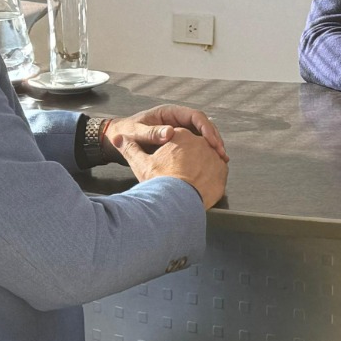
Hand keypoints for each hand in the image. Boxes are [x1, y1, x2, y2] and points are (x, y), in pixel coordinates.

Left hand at [106, 104, 226, 161]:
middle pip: (203, 125)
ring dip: (212, 145)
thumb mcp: (136, 132)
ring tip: (221, 158)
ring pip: (202, 135)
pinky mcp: (180, 141)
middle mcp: (178, 120)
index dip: (206, 128)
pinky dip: (205, 151)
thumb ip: (151, 132)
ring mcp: (180, 130)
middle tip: (221, 152)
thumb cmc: (126, 132)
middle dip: (214, 138)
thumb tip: (170, 133)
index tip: (212, 141)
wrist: (118, 139)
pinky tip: (212, 162)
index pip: (195, 116)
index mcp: (170, 113)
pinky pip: (197, 144)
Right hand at [112, 127, 227, 208]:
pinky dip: (209, 177)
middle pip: (192, 147)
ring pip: (205, 158)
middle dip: (186, 158)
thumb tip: (117, 138)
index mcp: (180, 135)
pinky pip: (217, 171)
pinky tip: (199, 185)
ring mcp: (214, 156)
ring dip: (199, 166)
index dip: (170, 151)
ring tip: (187, 181)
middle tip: (176, 174)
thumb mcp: (141, 164)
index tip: (166, 163)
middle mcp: (200, 142)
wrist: (179, 204)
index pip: (176, 137)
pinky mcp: (223, 171)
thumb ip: (130, 148)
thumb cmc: (160, 183)